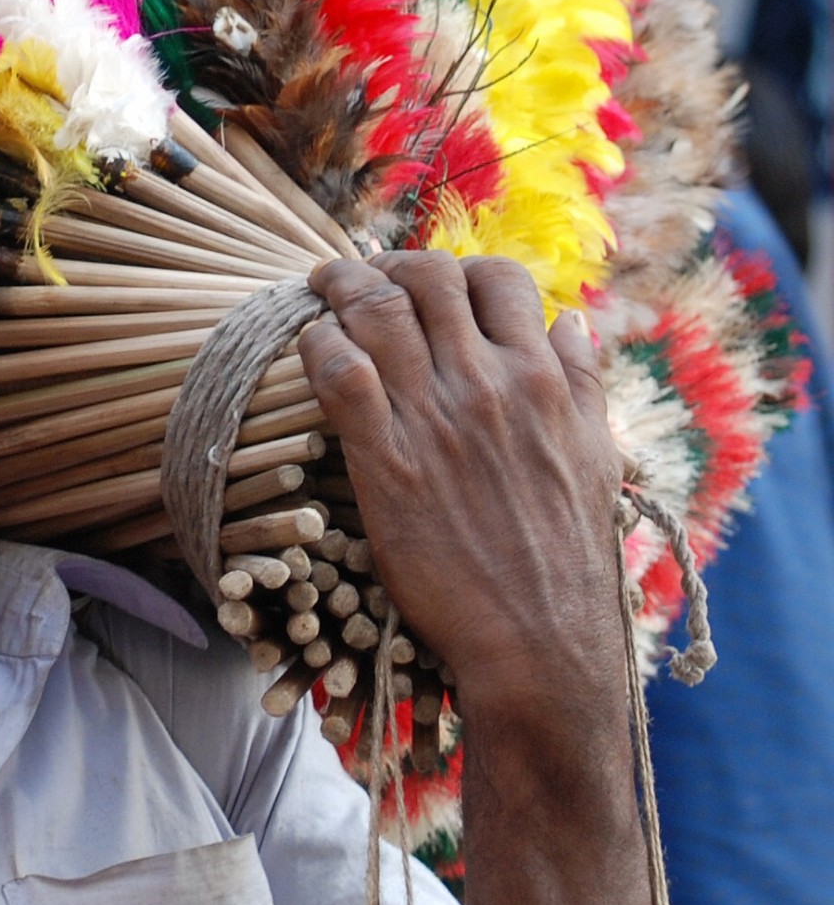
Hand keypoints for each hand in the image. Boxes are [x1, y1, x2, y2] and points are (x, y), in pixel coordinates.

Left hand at [298, 252, 623, 723]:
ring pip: (376, 311)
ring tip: (322, 288)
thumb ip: (583, 383)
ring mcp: (435, 420)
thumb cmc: (569, 556)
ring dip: (342, 286)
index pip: (498, 279)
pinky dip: (318, 343)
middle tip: (359, 274)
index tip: (425, 279)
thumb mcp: (595, 458)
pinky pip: (339, 373)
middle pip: (427, 279)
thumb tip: (570, 320)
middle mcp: (489, 386)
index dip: (454, 266)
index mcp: (543, 381)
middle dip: (386, 264)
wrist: (540, 641)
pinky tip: (310, 345)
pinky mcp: (386, 460)